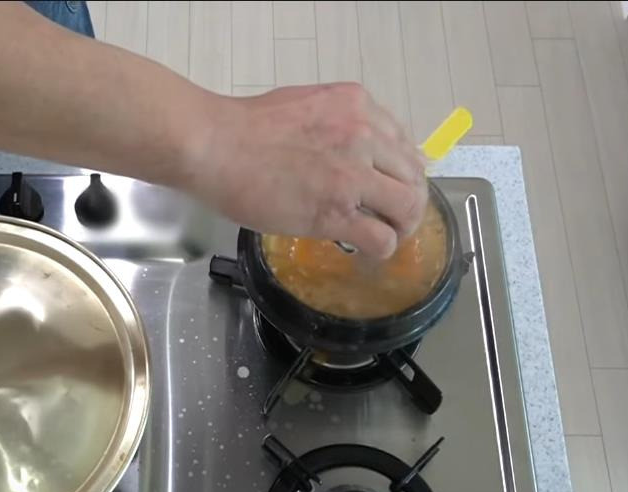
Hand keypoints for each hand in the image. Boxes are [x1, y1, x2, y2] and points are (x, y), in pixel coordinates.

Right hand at [186, 83, 427, 258]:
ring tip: (382, 237)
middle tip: (390, 218)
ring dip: (400, 227)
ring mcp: (352, 174)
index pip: (404, 144)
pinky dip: (380, 250)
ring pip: (408, 208)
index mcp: (357, 106)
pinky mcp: (336, 211)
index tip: (388, 188)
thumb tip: (352, 150)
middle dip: (407, 202)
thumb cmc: (243, 127)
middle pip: (413, 177)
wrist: (213, 144)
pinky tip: (363, 251)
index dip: (401, 172)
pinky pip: (381, 238)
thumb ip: (336, 122)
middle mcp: (364, 135)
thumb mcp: (305, 105)